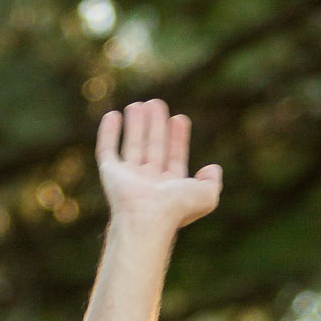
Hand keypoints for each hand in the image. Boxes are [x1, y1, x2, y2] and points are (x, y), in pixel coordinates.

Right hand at [95, 99, 221, 235]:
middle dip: (156, 126)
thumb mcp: (206, 196)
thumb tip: (214, 167)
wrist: (147, 216)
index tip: (180, 118)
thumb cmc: (177, 208)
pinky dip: (108, 132)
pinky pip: (107, 149)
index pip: (175, 158)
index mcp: (170, 188)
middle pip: (153, 148)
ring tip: (139, 104)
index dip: (178, 138)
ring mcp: (129, 178)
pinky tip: (113, 115)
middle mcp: (150, 183)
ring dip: (136, 125)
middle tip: (157, 104)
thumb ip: (213, 182)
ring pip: (133, 145)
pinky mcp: (110, 173)